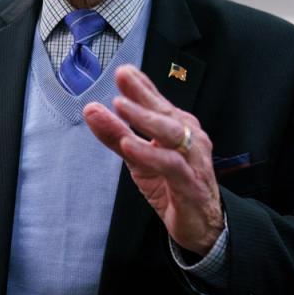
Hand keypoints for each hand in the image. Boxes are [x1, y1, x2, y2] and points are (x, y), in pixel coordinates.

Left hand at [83, 64, 222, 255]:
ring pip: (170, 133)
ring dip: (144, 118)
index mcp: (178, 127)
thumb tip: (92, 110)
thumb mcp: (138, 158)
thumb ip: (116, 134)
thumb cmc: (172, 185)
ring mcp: (192, 160)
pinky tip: (130, 145)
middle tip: (122, 78)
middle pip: (164, 111)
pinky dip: (149, 154)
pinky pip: (170, 165)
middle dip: (142, 94)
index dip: (141, 84)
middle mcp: (189, 138)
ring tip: (120, 106)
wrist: (202, 225)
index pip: (158, 101)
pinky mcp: (190, 184)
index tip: (122, 69)